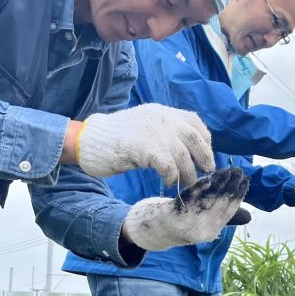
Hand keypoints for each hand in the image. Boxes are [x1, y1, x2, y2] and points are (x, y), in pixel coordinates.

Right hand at [76, 103, 214, 184]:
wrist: (88, 139)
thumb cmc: (117, 139)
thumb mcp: (145, 127)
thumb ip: (165, 132)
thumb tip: (190, 152)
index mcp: (162, 112)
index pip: (193, 122)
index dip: (205, 140)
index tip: (207, 156)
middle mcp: (160, 118)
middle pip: (193, 138)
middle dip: (204, 157)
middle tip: (207, 173)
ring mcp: (152, 131)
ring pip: (182, 155)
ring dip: (187, 173)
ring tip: (186, 183)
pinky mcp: (142, 146)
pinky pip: (167, 165)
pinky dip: (171, 176)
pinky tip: (168, 181)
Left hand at [122, 168, 247, 250]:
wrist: (146, 230)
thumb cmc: (177, 221)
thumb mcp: (200, 220)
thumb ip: (221, 216)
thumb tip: (249, 216)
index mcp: (209, 232)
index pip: (229, 211)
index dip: (238, 196)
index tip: (245, 180)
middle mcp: (200, 232)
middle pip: (220, 205)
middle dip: (231, 187)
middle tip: (239, 171)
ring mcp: (185, 225)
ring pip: (207, 201)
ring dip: (219, 185)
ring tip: (228, 171)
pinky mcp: (172, 217)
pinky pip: (189, 200)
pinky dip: (200, 188)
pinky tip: (209, 178)